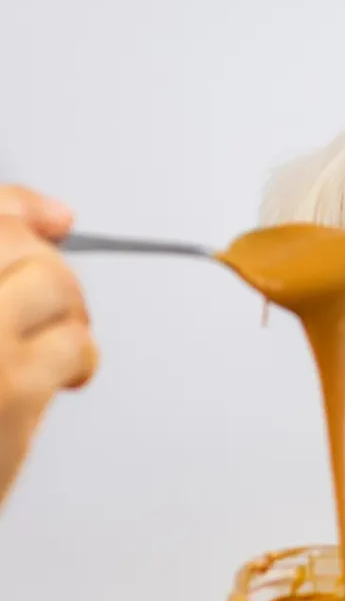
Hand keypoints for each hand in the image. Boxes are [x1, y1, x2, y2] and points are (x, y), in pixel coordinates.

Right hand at [0, 186, 98, 507]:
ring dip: (67, 311)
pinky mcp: (7, 393)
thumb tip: (59, 215)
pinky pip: (73, 344)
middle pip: (15, 239)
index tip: (52, 220)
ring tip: (51, 345)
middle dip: (45, 267)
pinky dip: (81, 358)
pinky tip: (63, 378)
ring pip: (51, 283)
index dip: (19, 208)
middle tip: (45, 305)